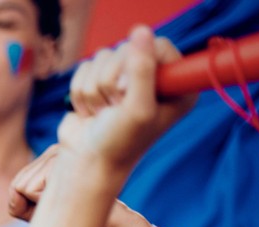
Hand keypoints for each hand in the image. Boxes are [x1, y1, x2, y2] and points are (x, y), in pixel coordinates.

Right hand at [61, 27, 190, 176]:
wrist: (86, 164)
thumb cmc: (118, 143)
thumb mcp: (137, 109)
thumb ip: (142, 69)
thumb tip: (140, 31)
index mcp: (177, 84)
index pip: (159, 46)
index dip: (138, 66)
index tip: (129, 94)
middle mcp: (154, 78)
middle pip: (126, 49)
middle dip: (111, 82)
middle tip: (114, 110)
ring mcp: (125, 79)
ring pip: (102, 58)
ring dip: (94, 91)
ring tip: (102, 114)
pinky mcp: (100, 82)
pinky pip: (85, 68)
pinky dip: (81, 93)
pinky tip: (91, 112)